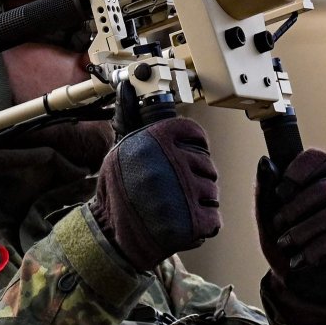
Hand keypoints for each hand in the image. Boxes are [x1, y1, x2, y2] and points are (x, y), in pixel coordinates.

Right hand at [90, 115, 221, 271]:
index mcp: (157, 140)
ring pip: (212, 192)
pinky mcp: (194, 221)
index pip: (195, 134)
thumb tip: (127, 86)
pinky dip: (201, 225)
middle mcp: (172, 162)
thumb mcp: (121, 151)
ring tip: (172, 209)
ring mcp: (185, 192)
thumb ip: (131, 119)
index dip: (191, 148)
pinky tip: (179, 224)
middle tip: (170, 193)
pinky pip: (214, 219)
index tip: (179, 160)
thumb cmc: (117, 194)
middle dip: (193, 180)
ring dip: (198, 203)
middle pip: (207, 165)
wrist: (111, 238)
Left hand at [255, 149, 325, 324]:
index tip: (280, 193)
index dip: (297, 172)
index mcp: (323, 175)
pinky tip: (300, 260)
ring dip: (303, 231)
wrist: (302, 284)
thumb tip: (265, 161)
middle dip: (295, 208)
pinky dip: (316, 249)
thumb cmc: (287, 243)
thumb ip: (265, 188)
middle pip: (324, 188)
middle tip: (278, 225)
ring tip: (285, 244)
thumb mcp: (268, 217)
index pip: (318, 158)